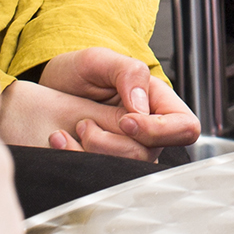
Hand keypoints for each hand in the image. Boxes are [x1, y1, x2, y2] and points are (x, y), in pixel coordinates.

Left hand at [0, 46, 198, 158]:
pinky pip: (100, 173)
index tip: (126, 121)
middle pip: (151, 153)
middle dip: (113, 143)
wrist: (49, 87)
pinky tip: (61, 140)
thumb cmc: (79, 71)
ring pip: (125, 167)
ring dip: (92, 150)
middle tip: (87, 123)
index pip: (184, 127)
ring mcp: (127, 149)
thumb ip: (128, 73)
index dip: (159, 131)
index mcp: (158, 103)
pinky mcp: (104, 162)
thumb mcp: (99, 60)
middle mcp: (148, 130)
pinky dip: (76, 158)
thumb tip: (141, 108)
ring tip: (74, 127)